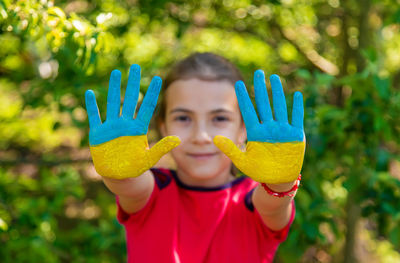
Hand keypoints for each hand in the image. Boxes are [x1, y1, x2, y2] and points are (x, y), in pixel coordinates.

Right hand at [85, 64, 179, 178]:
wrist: (118, 176)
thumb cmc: (134, 167)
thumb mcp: (149, 159)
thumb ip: (162, 148)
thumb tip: (178, 139)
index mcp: (138, 129)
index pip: (147, 107)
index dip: (152, 93)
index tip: (158, 78)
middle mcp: (125, 124)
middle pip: (130, 99)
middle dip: (132, 83)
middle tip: (135, 66)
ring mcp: (111, 127)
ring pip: (113, 103)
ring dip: (113, 88)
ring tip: (116, 72)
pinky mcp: (98, 133)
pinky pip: (95, 117)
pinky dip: (92, 106)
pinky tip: (89, 94)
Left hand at [213, 70, 304, 183]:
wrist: (278, 180)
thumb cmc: (260, 171)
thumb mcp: (242, 161)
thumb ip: (229, 149)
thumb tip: (214, 139)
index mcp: (256, 132)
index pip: (248, 111)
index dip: (243, 97)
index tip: (237, 84)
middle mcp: (268, 128)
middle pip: (263, 104)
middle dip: (260, 88)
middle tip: (258, 72)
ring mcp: (282, 130)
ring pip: (279, 107)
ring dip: (277, 93)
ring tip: (274, 78)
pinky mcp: (295, 135)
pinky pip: (296, 118)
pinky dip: (297, 108)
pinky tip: (297, 95)